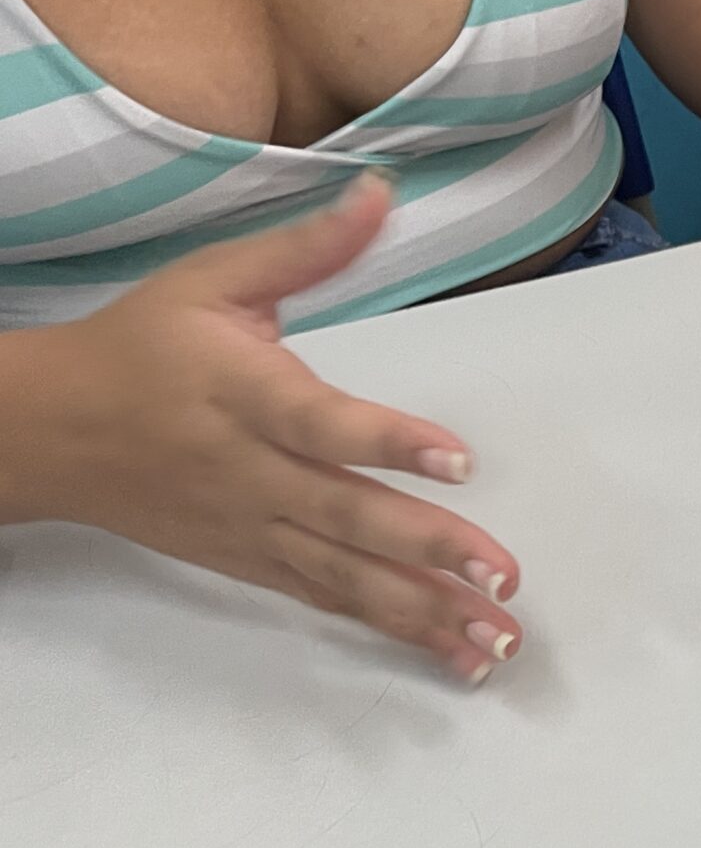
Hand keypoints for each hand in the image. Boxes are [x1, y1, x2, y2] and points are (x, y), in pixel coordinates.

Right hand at [6, 178, 521, 681]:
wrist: (49, 431)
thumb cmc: (141, 344)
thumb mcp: (211, 280)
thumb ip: (306, 247)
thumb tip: (380, 191)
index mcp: (240, 394)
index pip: (320, 424)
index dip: (388, 442)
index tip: (459, 459)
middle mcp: (250, 472)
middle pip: (346, 516)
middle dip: (429, 550)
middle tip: (504, 574)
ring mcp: (253, 528)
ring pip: (347, 577)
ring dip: (427, 613)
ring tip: (500, 642)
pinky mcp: (255, 563)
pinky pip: (331, 601)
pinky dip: (394, 631)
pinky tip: (455, 655)